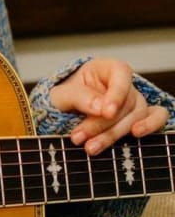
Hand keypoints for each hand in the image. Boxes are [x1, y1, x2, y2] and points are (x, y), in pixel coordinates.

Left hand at [49, 58, 169, 154]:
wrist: (61, 113)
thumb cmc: (63, 99)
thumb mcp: (59, 94)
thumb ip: (77, 96)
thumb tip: (101, 108)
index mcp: (104, 69)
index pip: (120, 73)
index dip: (117, 93)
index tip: (106, 112)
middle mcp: (122, 83)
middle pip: (125, 102)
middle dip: (101, 123)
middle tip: (79, 137)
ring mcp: (133, 100)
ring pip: (136, 116)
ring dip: (113, 134)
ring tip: (90, 147)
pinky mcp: (139, 116)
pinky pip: (157, 117)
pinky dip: (151, 125)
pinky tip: (137, 135)